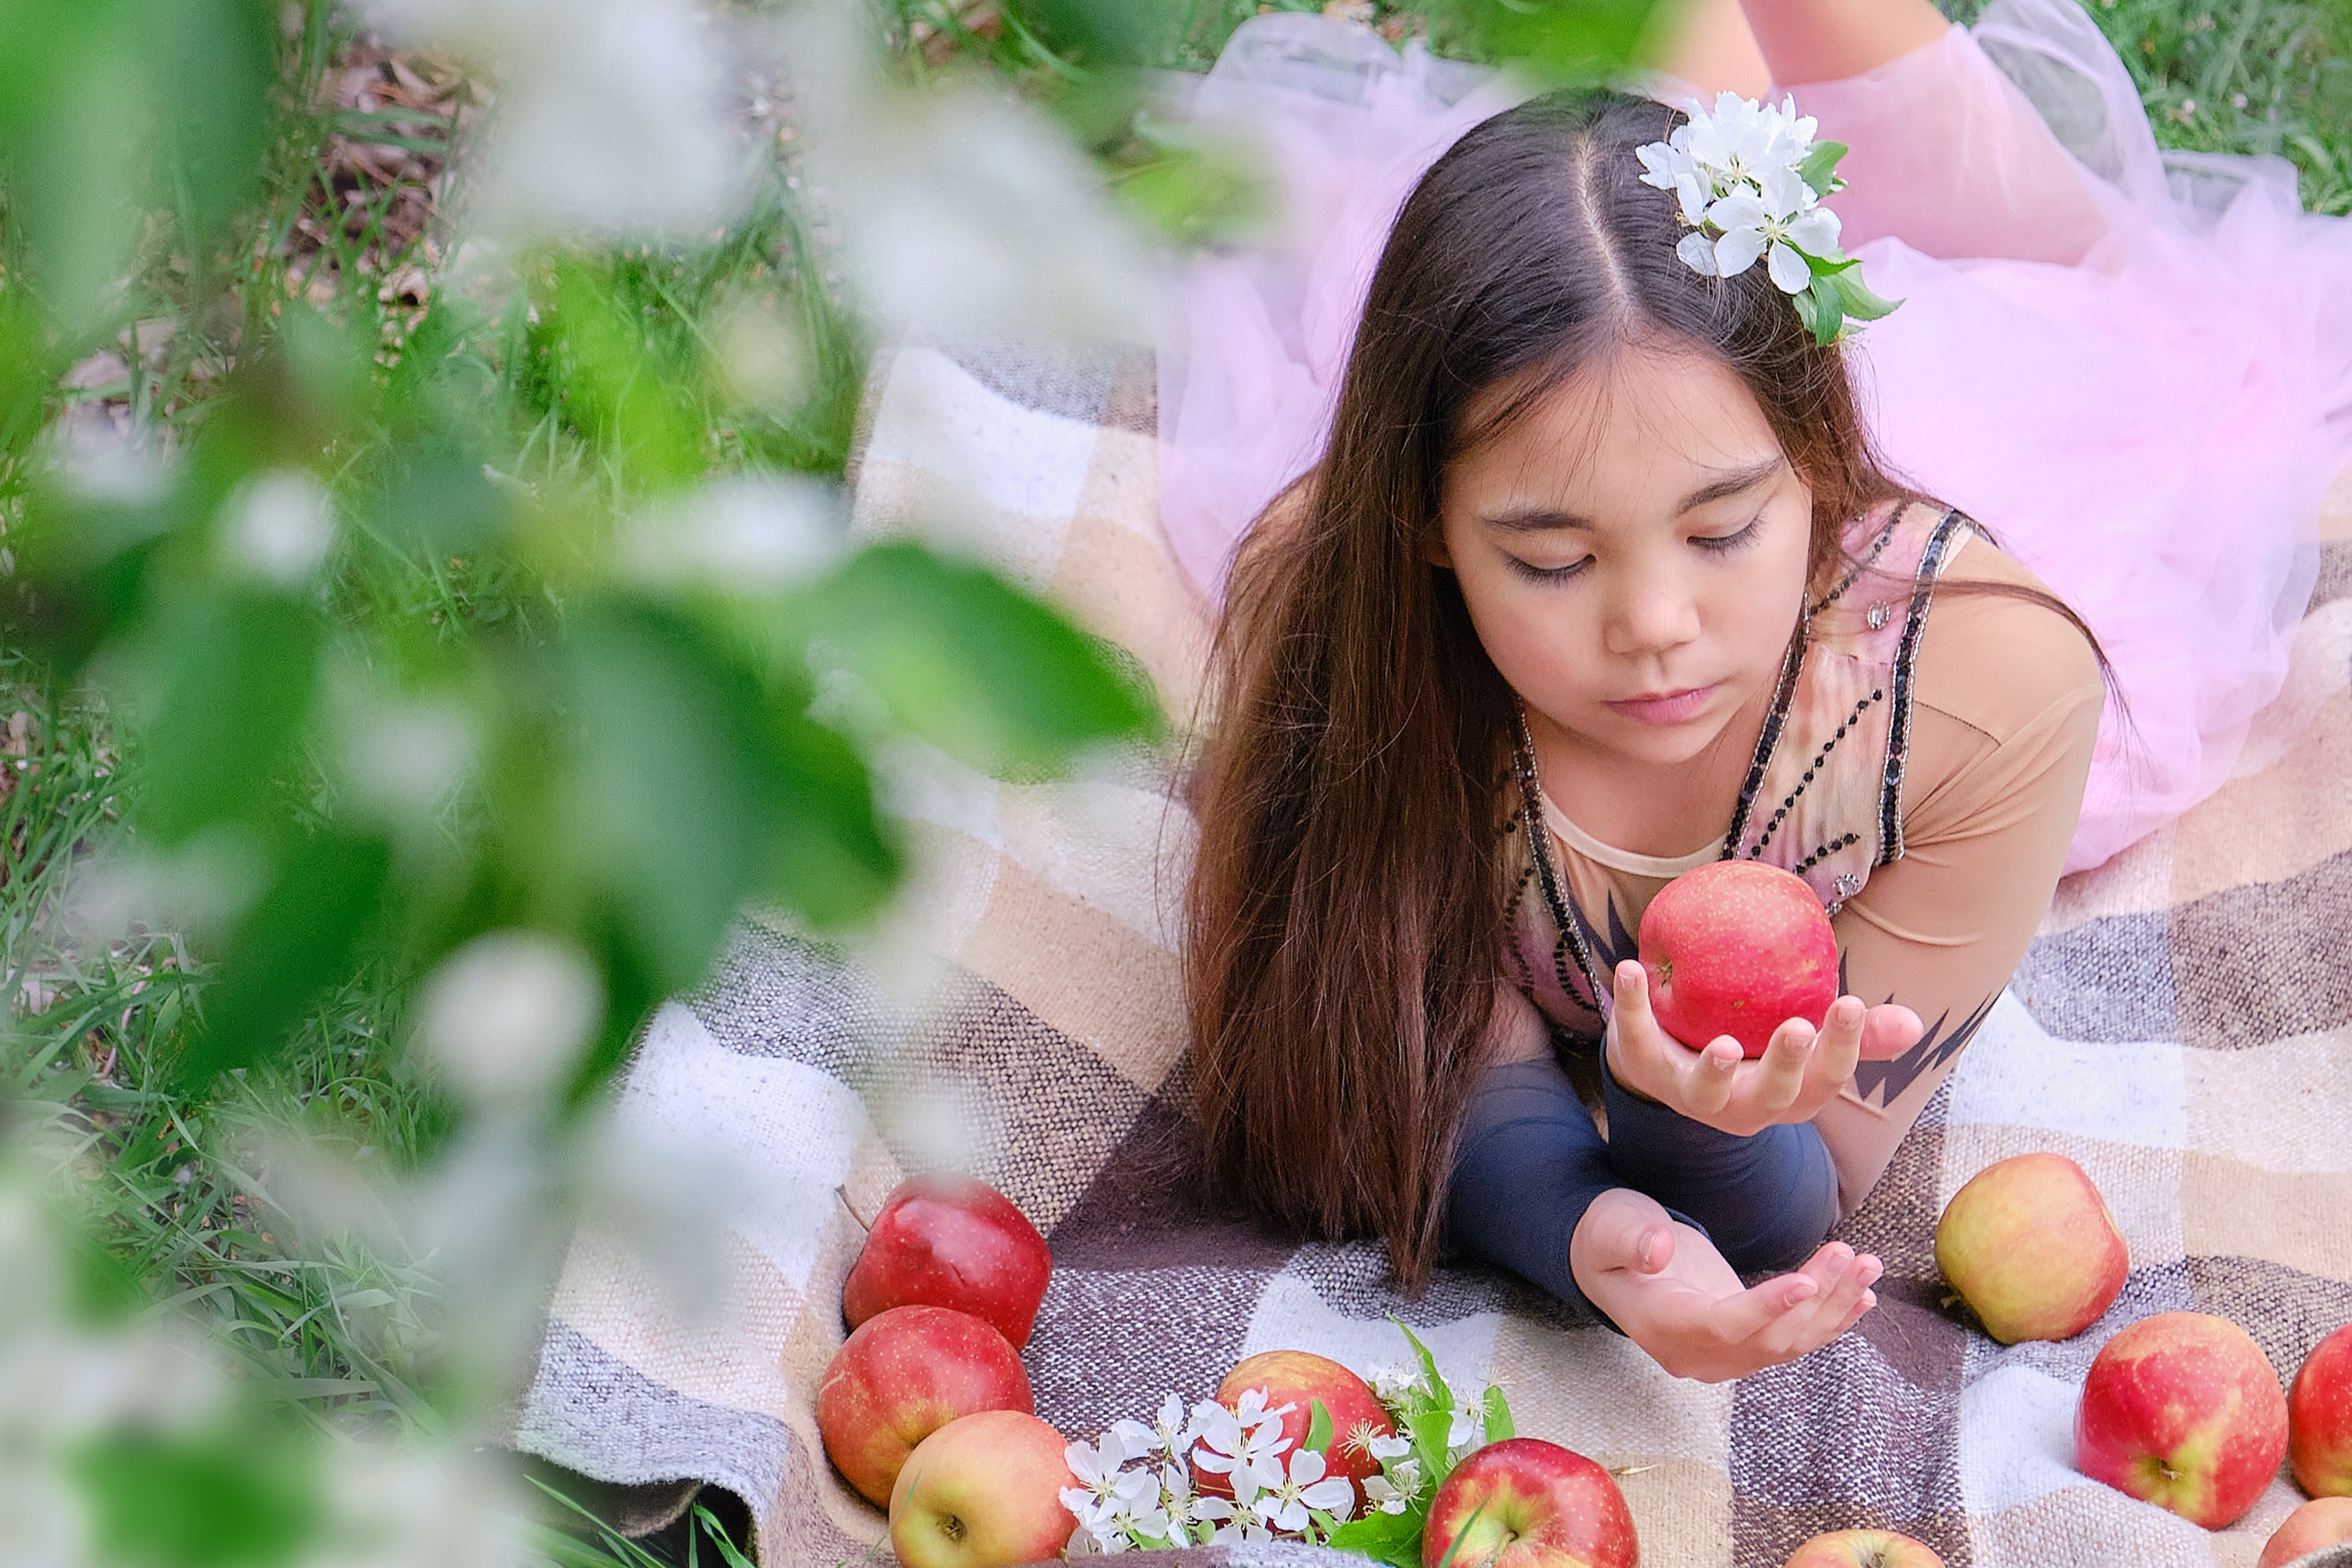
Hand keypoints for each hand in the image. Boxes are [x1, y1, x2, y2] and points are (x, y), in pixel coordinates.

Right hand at [1570, 1188, 1881, 1382]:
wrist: (1610, 1262)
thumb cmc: (1608, 1238)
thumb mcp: (1610, 1226)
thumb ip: (1631, 1239)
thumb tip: (1658, 1250)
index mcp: (1662, 1326)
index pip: (1723, 1326)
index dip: (1767, 1308)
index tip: (1805, 1280)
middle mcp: (1696, 1353)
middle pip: (1769, 1339)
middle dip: (1817, 1299)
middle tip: (1850, 1254)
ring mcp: (1721, 1355)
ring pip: (1789, 1343)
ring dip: (1833, 1307)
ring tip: (1867, 1265)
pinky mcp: (1741, 1343)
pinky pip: (1792, 1342)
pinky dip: (1830, 1322)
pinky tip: (1861, 1297)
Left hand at [1603, 961, 1921, 1136]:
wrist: (1673, 1061)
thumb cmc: (1757, 1045)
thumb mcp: (1808, 1042)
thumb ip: (1855, 1033)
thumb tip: (1913, 1023)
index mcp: (1792, 1096)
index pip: (1826, 1079)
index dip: (1843, 1047)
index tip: (1853, 1002)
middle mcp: (1745, 1105)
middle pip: (1772, 1094)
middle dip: (1787, 1065)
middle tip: (1799, 1028)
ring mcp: (1693, 1095)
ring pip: (1705, 1090)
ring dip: (1714, 1068)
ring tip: (1723, 1044)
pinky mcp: (1648, 1071)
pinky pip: (1638, 1039)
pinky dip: (1632, 1006)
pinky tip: (1632, 968)